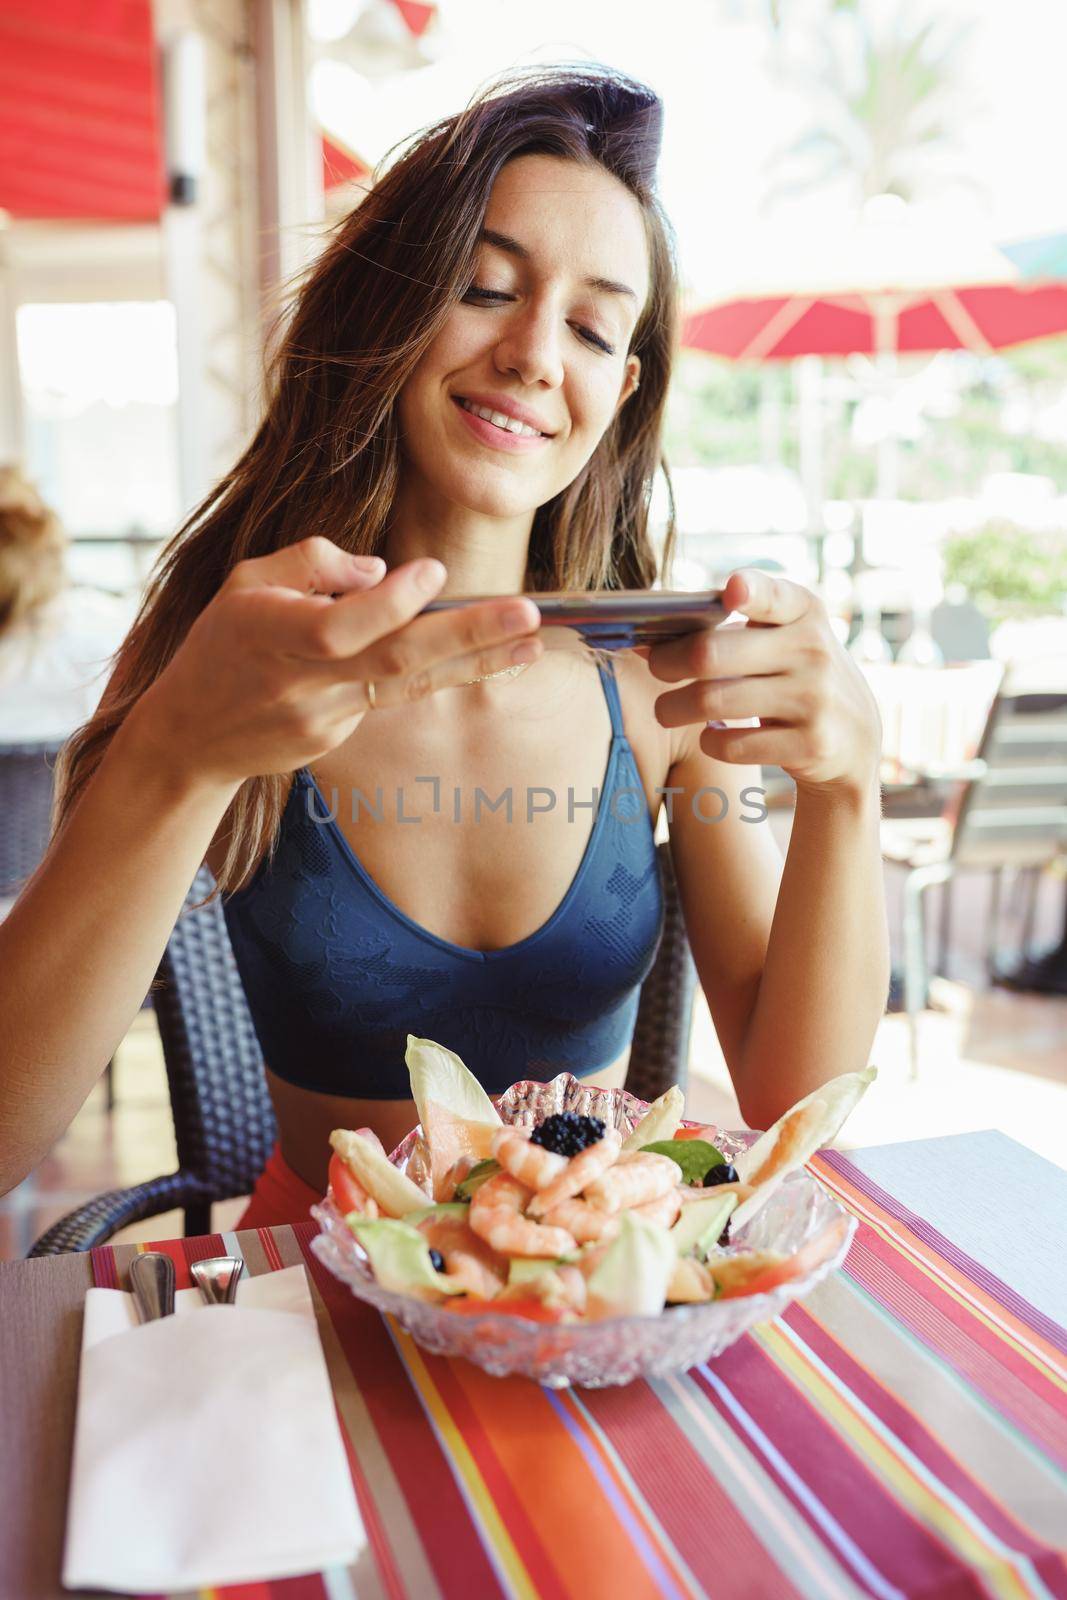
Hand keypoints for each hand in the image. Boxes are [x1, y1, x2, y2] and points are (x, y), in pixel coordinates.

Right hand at [133, 536, 541, 785]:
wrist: (192, 737)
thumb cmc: (221, 643)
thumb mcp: (246, 582)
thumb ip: (312, 562)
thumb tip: (383, 570)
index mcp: (273, 636)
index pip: (341, 627)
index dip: (389, 605)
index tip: (433, 573)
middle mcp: (304, 682)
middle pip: (395, 660)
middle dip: (466, 636)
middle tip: (527, 614)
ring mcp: (327, 717)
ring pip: (410, 685)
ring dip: (478, 663)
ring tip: (534, 642)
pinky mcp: (342, 736)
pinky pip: (395, 694)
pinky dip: (443, 673)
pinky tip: (494, 656)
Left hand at [647, 569, 881, 794]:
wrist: (853, 735)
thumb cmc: (794, 673)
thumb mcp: (782, 637)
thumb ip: (727, 628)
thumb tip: (646, 640)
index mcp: (803, 611)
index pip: (773, 595)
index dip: (750, 591)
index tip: (731, 592)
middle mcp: (813, 650)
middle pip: (710, 653)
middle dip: (667, 662)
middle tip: (655, 668)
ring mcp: (814, 699)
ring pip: (712, 702)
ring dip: (673, 707)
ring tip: (666, 710)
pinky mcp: (810, 744)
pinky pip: (731, 744)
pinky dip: (710, 741)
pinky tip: (711, 735)